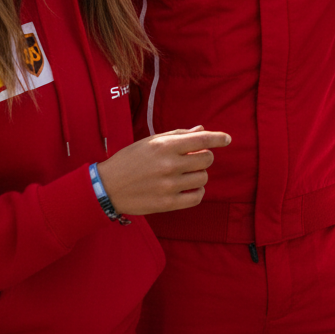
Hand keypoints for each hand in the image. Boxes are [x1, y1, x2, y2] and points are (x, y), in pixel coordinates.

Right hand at [97, 126, 231, 215]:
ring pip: (203, 178)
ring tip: (186, 174)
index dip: (218, 138)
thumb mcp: (151, 141)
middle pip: (206, 159)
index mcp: (165, 146)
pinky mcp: (167, 204)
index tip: (227, 139)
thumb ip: (178, 135)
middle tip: (192, 159)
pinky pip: (196, 197)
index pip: (202, 139)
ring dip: (199, 174)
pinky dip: (197, 192)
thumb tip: (202, 129)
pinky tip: (189, 188)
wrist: (106, 187)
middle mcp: (169, 165)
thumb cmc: (130, 160)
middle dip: (204, 156)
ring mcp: (169, 186)